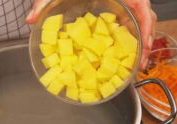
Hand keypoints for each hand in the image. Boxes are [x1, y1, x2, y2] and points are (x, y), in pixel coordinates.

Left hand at [26, 0, 156, 69]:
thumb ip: (43, 3)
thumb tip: (30, 21)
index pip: (142, 6)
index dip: (146, 26)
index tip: (143, 46)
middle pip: (145, 17)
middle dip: (146, 41)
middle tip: (139, 64)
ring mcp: (122, 2)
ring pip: (141, 20)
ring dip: (141, 41)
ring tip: (135, 64)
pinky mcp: (117, 7)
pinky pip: (130, 21)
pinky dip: (132, 36)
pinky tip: (124, 52)